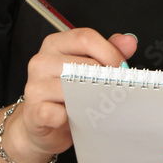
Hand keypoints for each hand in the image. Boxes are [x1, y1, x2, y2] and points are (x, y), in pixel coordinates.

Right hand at [5, 28, 137, 162]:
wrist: (43, 124)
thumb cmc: (66, 94)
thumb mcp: (87, 68)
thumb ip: (108, 52)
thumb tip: (128, 41)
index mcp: (55, 44)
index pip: (85, 38)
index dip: (110, 53)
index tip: (122, 68)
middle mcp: (41, 61)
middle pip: (83, 63)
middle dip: (106, 79)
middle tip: (115, 91)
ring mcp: (35, 86)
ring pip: (71, 88)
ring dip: (90, 100)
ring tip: (97, 106)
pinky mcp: (33, 112)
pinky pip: (54, 112)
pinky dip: (67, 117)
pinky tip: (73, 117)